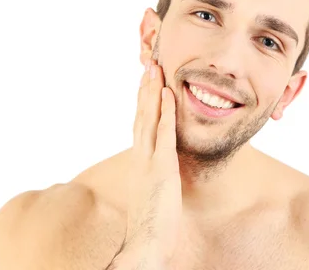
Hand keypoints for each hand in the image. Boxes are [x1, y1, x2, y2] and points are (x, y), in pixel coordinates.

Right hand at [123, 59, 181, 265]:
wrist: (144, 243)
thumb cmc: (152, 221)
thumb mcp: (152, 191)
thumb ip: (154, 174)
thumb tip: (160, 165)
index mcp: (140, 161)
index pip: (140, 124)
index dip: (143, 102)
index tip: (146, 82)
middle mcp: (140, 156)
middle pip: (141, 115)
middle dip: (145, 89)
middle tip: (149, 64)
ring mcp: (149, 161)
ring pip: (148, 119)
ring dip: (152, 92)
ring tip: (155, 69)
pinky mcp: (161, 170)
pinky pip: (164, 135)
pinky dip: (165, 113)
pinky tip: (168, 94)